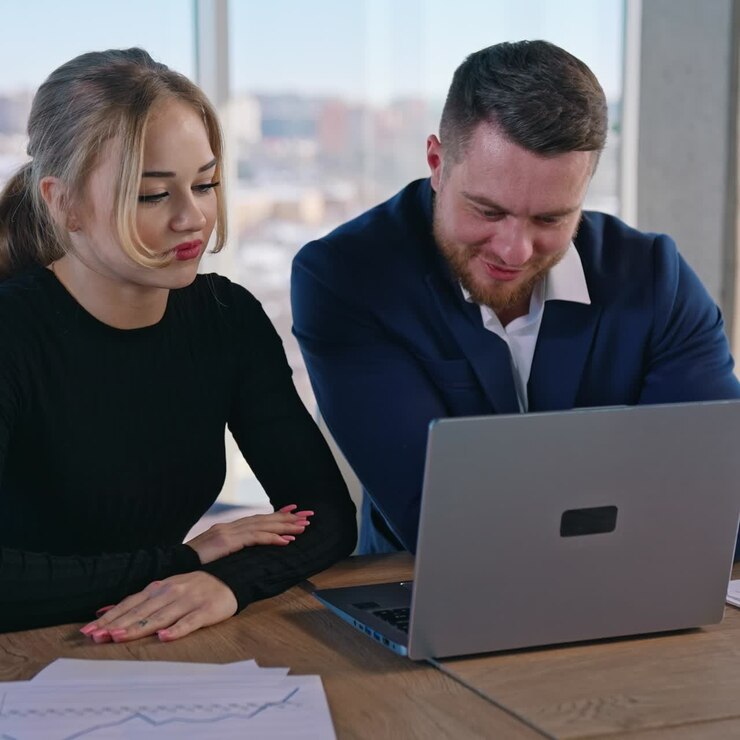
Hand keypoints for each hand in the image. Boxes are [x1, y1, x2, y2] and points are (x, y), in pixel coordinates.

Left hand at [81, 572, 237, 642]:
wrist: (230, 578)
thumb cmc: (193, 587)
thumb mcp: (165, 588)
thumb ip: (138, 600)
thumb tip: (104, 610)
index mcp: (159, 587)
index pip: (130, 603)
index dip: (110, 617)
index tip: (89, 630)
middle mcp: (171, 592)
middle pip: (141, 611)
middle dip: (117, 624)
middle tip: (96, 637)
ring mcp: (189, 600)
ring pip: (160, 616)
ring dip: (139, 627)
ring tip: (120, 637)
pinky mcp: (207, 610)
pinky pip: (190, 621)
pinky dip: (177, 629)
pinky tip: (164, 637)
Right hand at [186, 504, 312, 563]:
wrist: (173, 565)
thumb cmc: (192, 564)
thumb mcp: (213, 554)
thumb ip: (228, 550)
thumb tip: (242, 554)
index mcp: (228, 529)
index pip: (257, 519)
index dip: (276, 515)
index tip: (293, 510)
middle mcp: (230, 526)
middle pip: (264, 519)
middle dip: (287, 517)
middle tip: (307, 515)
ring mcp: (229, 533)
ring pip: (263, 526)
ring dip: (285, 526)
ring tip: (303, 527)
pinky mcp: (228, 542)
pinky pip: (255, 539)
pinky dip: (272, 539)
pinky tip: (286, 541)